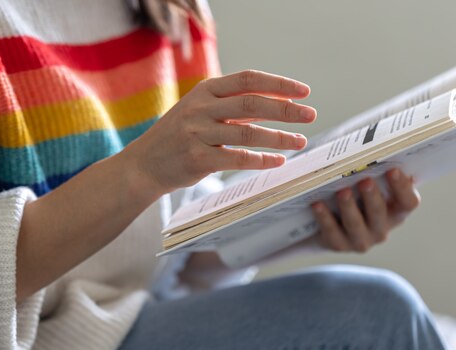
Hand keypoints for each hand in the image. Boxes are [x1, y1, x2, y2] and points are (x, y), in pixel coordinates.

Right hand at [123, 70, 316, 193]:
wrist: (144, 164)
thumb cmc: (179, 136)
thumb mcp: (201, 111)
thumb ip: (233, 105)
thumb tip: (278, 103)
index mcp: (205, 90)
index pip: (248, 80)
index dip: (278, 84)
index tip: (303, 91)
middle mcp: (201, 108)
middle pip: (252, 103)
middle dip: (286, 109)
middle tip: (310, 114)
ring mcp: (197, 133)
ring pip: (248, 132)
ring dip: (279, 137)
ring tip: (300, 141)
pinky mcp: (197, 159)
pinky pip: (237, 158)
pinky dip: (261, 160)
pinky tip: (278, 161)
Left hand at [311, 168, 419, 252]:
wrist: (330, 224)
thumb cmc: (354, 194)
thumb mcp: (366, 183)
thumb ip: (373, 168)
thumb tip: (371, 141)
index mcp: (395, 211)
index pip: (409, 203)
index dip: (403, 188)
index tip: (393, 169)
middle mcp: (382, 229)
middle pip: (380, 213)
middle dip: (372, 196)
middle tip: (365, 180)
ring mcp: (361, 240)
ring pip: (356, 225)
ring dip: (349, 207)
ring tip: (342, 191)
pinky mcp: (339, 245)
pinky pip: (332, 232)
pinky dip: (324, 218)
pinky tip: (317, 204)